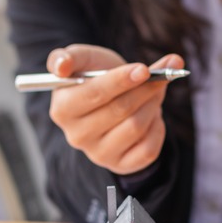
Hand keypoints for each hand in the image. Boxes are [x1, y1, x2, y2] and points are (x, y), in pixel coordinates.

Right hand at [46, 44, 184, 174]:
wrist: (112, 102)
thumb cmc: (96, 77)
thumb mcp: (83, 60)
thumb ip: (68, 57)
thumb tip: (61, 67)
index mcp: (62, 110)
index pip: (95, 93)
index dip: (121, 80)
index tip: (144, 69)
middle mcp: (77, 136)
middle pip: (120, 110)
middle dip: (144, 90)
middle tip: (160, 77)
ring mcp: (99, 154)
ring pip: (136, 127)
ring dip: (152, 106)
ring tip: (154, 94)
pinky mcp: (120, 165)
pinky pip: (148, 149)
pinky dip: (157, 128)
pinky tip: (152, 117)